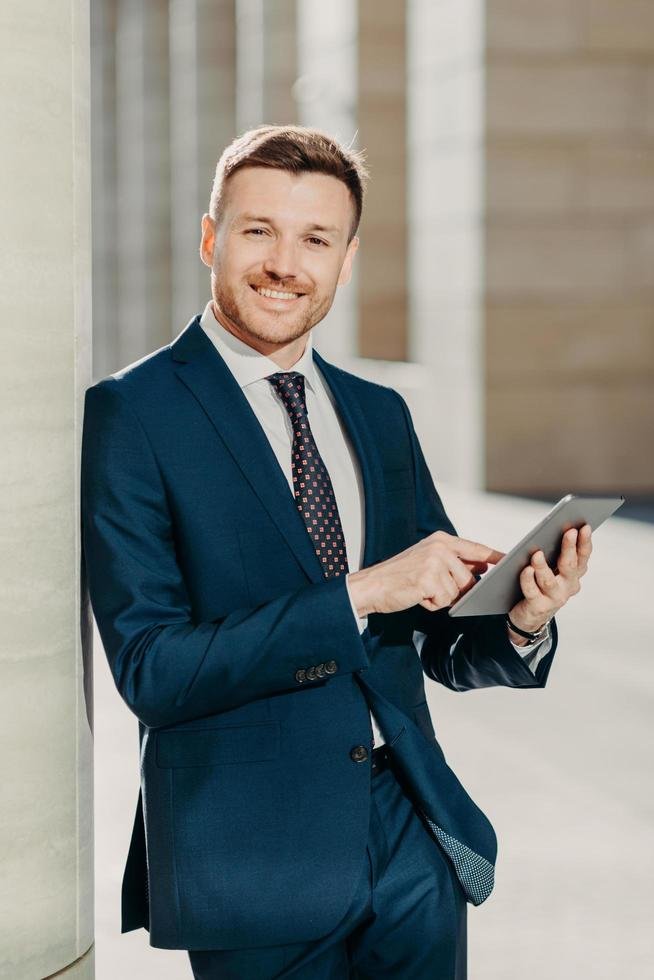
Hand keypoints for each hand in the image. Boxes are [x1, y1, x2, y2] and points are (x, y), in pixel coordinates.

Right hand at [346, 530, 505, 616]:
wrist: (371, 586)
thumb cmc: (398, 576)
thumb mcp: (427, 561)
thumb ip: (455, 562)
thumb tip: (483, 567)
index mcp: (440, 540)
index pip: (475, 548)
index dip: (494, 556)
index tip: (510, 560)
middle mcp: (440, 548)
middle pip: (469, 578)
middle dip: (456, 590)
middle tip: (430, 588)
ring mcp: (435, 563)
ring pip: (458, 592)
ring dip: (442, 598)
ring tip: (421, 590)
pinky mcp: (429, 580)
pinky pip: (445, 601)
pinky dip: (432, 604)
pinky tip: (417, 596)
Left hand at [508, 524, 592, 632]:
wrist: (529, 615)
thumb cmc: (539, 584)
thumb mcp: (550, 567)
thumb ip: (552, 551)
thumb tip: (550, 530)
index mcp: (574, 574)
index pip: (582, 556)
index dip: (584, 542)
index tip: (584, 527)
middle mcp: (568, 586)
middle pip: (569, 566)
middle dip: (569, 548)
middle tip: (568, 532)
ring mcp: (554, 598)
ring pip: (549, 581)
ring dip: (542, 566)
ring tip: (537, 554)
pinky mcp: (538, 607)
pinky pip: (532, 591)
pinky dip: (528, 580)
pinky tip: (525, 569)